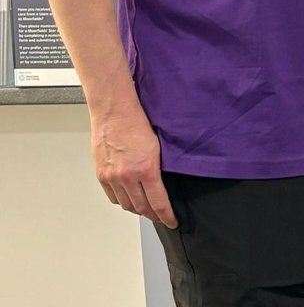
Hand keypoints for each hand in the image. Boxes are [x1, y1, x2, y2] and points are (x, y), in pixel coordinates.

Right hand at [89, 99, 176, 227]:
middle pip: (141, 207)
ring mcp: (112, 177)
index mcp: (146, 168)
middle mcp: (128, 176)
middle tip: (160, 216)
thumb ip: (158, 167)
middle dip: (153, 215)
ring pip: (126, 204)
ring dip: (137, 209)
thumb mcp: (157, 144)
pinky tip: (129, 198)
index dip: (166, 215)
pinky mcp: (101, 175)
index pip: (158, 202)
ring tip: (146, 209)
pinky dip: (122, 201)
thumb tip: (162, 183)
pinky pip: (113, 196)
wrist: (115, 110)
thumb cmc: (138, 120)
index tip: (172, 221)